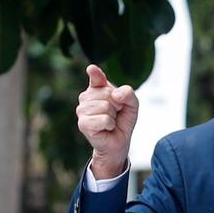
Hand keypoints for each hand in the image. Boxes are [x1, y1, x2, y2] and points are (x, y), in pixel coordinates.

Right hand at [76, 64, 137, 178]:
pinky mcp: (83, 124)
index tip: (92, 70)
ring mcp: (82, 110)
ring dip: (113, 116)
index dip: (95, 73)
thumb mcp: (132, 104)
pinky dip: (110, 125)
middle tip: (115, 114)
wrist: (119, 142)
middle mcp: (85, 97)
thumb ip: (128, 93)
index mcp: (96, 89)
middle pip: (107, 93)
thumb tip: (115, 95)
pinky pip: (104, 119)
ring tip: (110, 122)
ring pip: (106, 106)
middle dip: (117, 105)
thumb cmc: (122, 121)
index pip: (95, 77)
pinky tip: (107, 128)